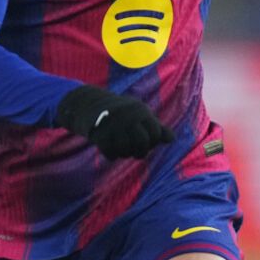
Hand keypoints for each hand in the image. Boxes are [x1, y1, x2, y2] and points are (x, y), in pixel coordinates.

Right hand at [55, 85, 169, 159]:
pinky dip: (111, 155)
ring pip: (127, 150)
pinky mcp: (100, 134)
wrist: (86, 104)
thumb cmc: (119, 112)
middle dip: (140, 152)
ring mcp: (113, 126)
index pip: (156, 134)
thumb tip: (172, 139)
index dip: (152, 142)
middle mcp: (128, 117)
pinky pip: (111, 154)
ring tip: (121, 148)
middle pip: (142, 144)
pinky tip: (109, 149)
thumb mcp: (138, 115)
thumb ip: (156, 127)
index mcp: (140, 111)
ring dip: (124, 153)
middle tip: (134, 150)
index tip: (145, 141)